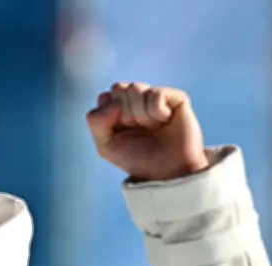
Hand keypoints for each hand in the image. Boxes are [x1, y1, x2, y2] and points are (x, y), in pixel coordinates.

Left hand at [86, 82, 209, 180]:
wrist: (166, 170)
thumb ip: (96, 121)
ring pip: (135, 88)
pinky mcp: (175, 97)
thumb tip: (113, 101)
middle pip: (118, 89)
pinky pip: (155, 94)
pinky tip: (164, 121)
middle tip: (138, 130)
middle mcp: (135, 98)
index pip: (105, 97)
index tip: (121, 132)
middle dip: (125, 114)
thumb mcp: (106, 145)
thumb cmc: (137, 158)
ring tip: (152, 128)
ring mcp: (155, 96)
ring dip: (141, 114)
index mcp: (116, 107)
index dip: (110, 117)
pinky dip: (157, 112)